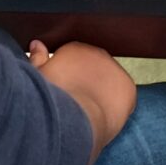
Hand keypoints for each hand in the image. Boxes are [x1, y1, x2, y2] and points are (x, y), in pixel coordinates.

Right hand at [29, 40, 135, 164]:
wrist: (74, 120)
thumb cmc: (53, 100)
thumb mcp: (39, 77)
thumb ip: (38, 58)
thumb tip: (37, 44)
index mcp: (75, 49)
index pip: (73, 57)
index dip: (67, 75)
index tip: (63, 89)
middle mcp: (98, 54)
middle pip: (92, 67)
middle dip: (85, 81)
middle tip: (75, 101)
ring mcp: (115, 70)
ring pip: (108, 80)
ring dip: (101, 91)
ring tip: (87, 110)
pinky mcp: (128, 88)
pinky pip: (123, 94)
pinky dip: (115, 103)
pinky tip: (102, 113)